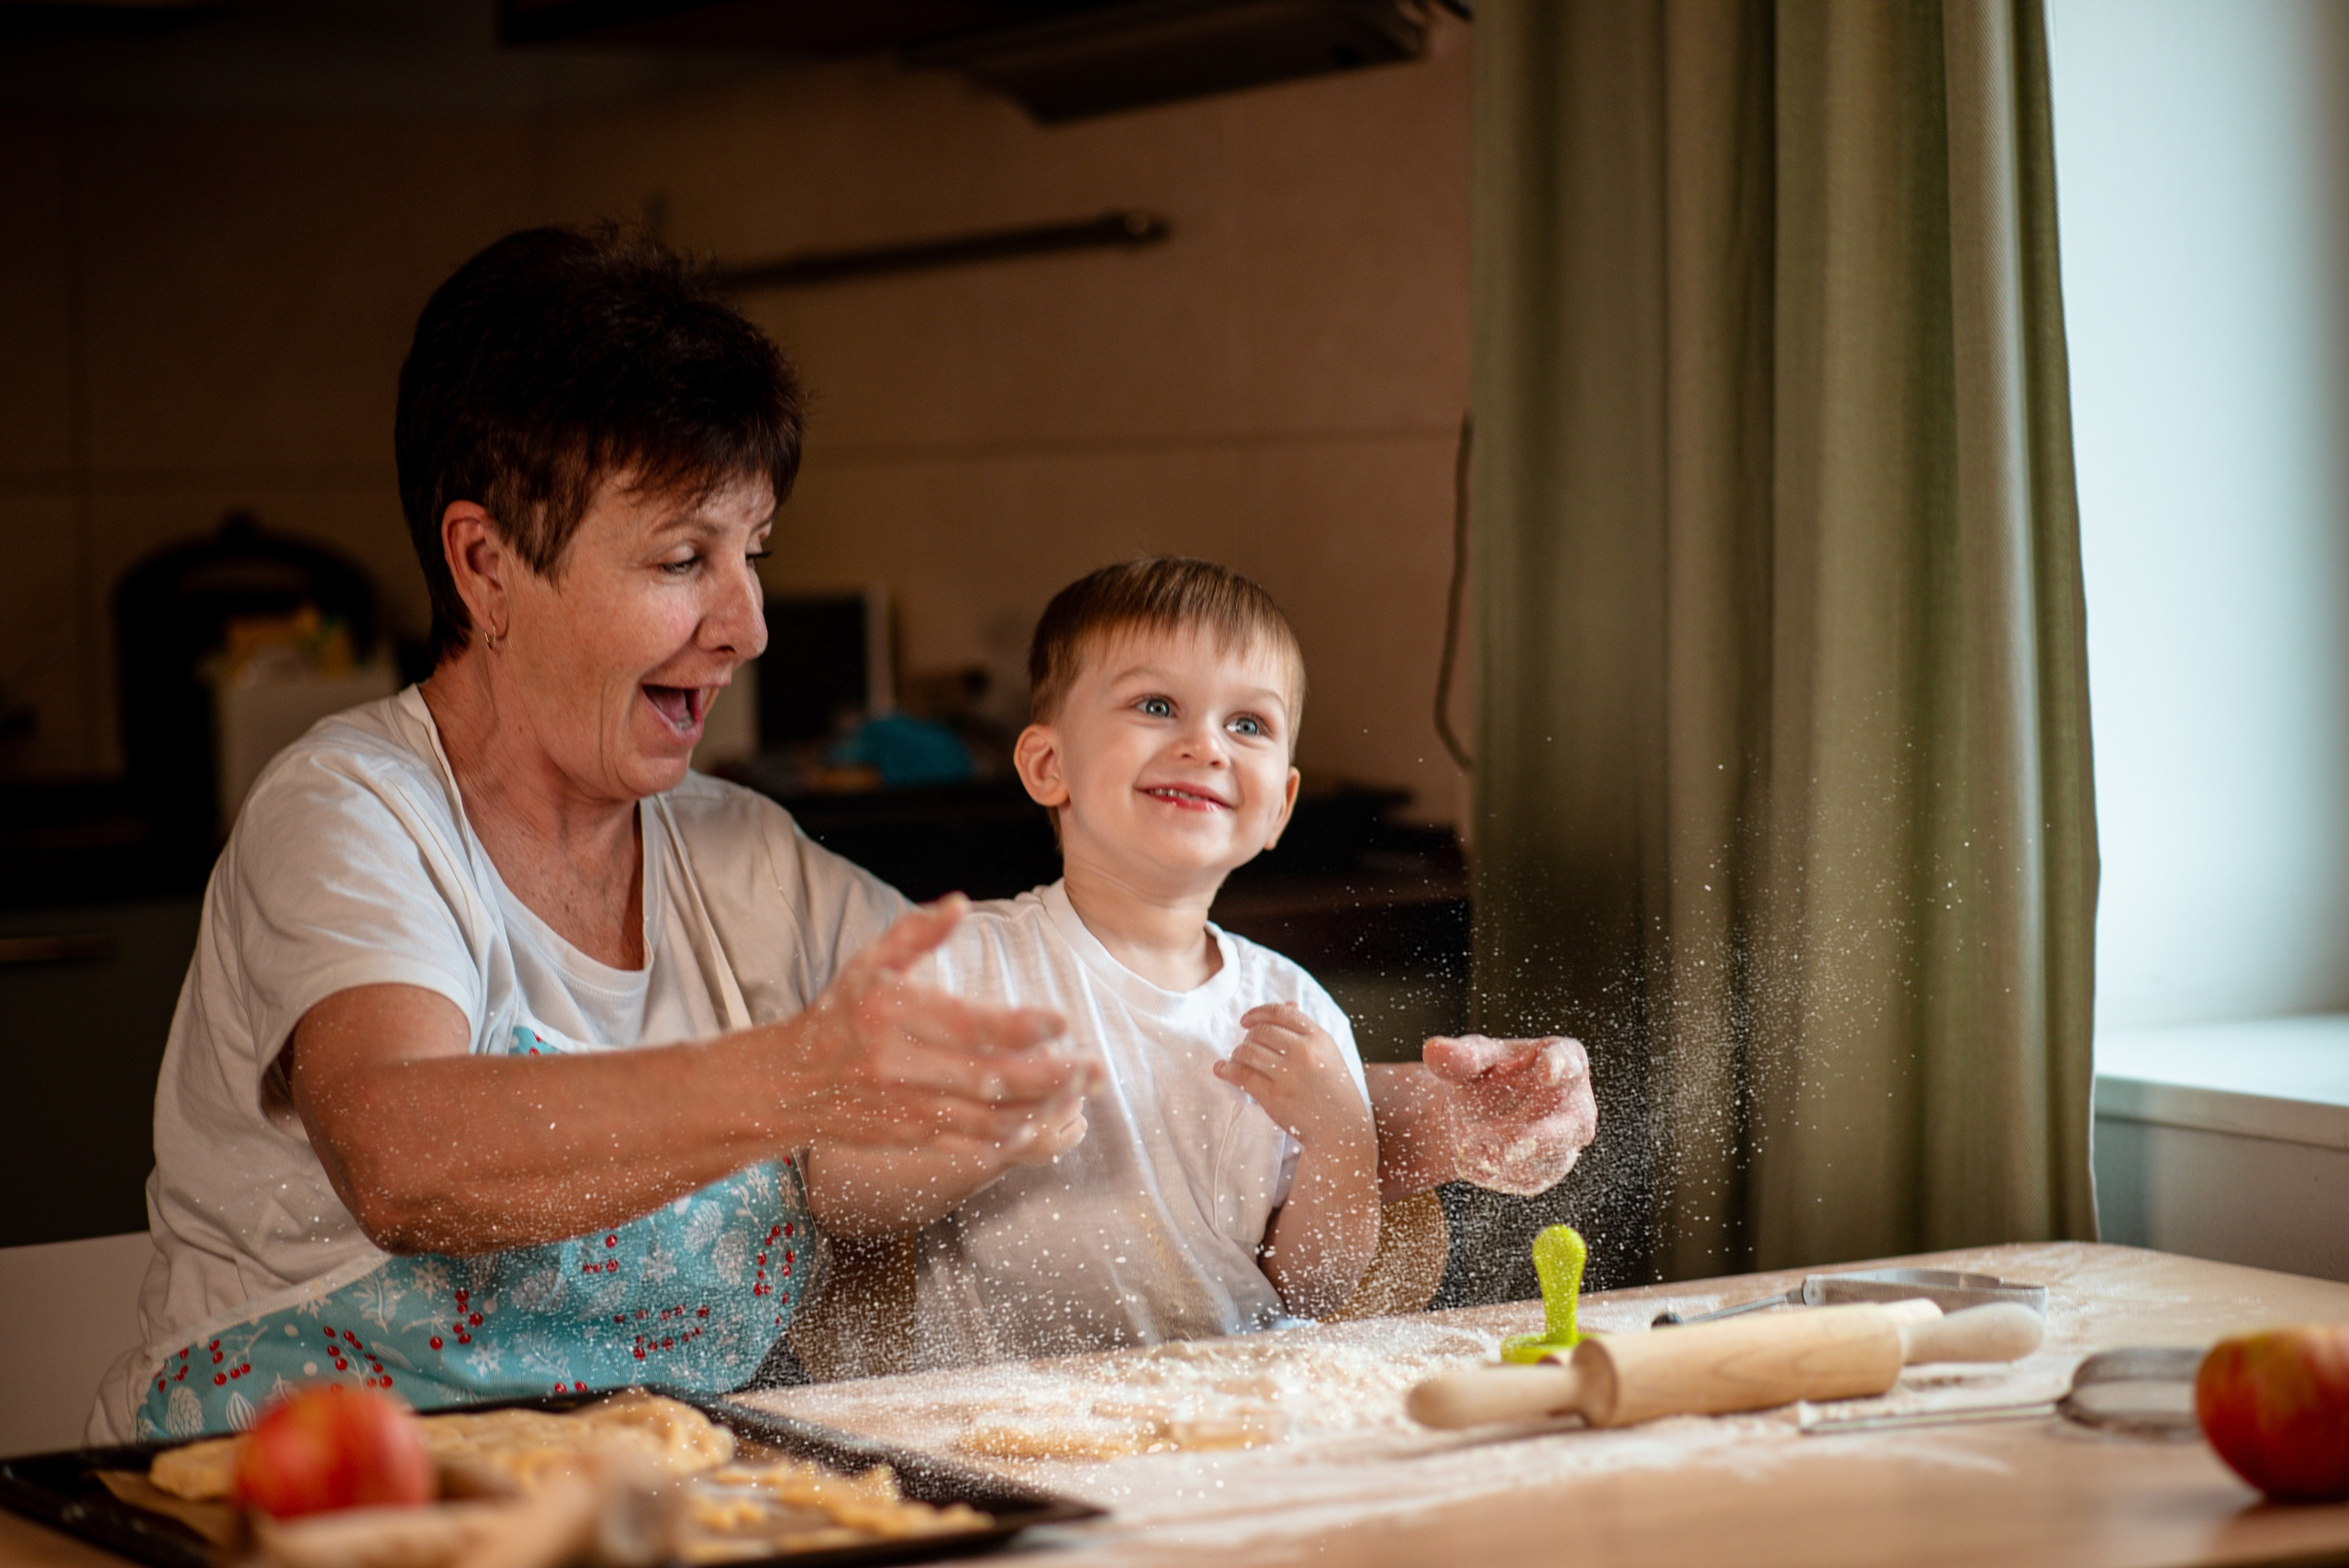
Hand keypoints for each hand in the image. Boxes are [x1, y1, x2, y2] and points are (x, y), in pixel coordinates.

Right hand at [788, 895, 1091, 1153]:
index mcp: (893, 1016)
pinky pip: (973, 1146)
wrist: (792, 1083)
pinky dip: (1014, 1138)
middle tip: (1095, 1068)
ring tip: (1081, 1091)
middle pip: (991, 1080)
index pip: (971, 1026)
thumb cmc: (842, 1013)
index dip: (1023, 1028)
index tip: (1064, 1021)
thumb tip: (960, 903)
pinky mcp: (912, 1138)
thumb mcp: (869, 961)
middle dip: (1052, 1077)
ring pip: (988, 1120)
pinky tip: (1045, 1121)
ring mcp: (906, 1108)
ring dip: (1043, 1110)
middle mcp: (900, 1066)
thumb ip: (916, 932)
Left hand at [1215, 1003, 1373, 1152]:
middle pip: (1260, 1031)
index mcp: (1318, 1038)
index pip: (1280, 1013)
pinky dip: (1226, 1070)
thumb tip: (1286, 1003)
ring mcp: (1288, 1075)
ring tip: (1238, 1060)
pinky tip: (1221, 1069)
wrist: (1341, 1128)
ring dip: (1237, 1054)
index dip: (1257, 1013)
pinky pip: (1241, 1075)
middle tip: (1247, 1047)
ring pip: (1247, 1051)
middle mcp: (1304, 1053)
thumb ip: (1305, 1029)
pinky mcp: (1274, 1097)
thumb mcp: (1328, 1052)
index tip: (1245, 1020)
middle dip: (1248, 1037)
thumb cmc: (1332, 1088)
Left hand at [1424, 1035, 1596, 1196]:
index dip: (1560, 1066)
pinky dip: (1494, 1174)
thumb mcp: (1470, 1059)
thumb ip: (1458, 1057)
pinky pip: (1525, 1181)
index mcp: (1563, 1060)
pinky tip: (1471, 1158)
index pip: (1568, 1060)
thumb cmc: (1483, 1073)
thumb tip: (1434, 1051)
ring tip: (1466, 1145)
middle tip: (1510, 1149)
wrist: (1475, 1111)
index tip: (1548, 1071)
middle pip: (1573, 1124)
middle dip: (1542, 1138)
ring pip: (1546, 1161)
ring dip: (1503, 1158)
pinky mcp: (1546, 1172)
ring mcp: (1565, 1142)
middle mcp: (1575, 1105)